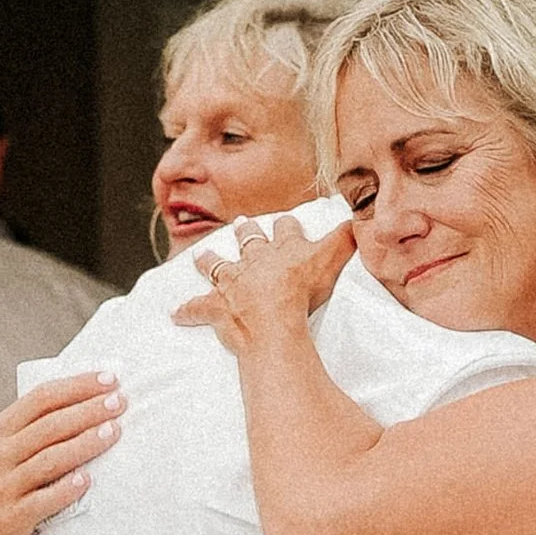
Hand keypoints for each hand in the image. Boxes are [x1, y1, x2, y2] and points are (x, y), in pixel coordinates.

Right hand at [0, 372, 123, 534]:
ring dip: (85, 443)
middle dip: (89, 410)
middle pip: (50, 425)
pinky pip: (43, 500)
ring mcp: (4, 486)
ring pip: (49, 459)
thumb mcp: (1, 450)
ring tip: (114, 432)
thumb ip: (33, 430)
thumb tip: (88, 407)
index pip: (42, 398)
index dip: (77, 386)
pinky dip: (66, 488)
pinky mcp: (12, 516)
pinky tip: (87, 479)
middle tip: (120, 402)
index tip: (109, 379)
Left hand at [172, 218, 346, 355]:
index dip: (286, 227)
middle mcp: (254, 261)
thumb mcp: (333, 258)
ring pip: (217, 267)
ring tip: (200, 256)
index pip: (286, 232)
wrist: (272, 317)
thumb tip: (360, 217)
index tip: (285, 222)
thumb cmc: (302, 291)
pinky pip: (198, 309)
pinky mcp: (217, 307)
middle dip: (247, 233)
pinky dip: (187, 311)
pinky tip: (175, 313)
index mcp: (282, 250)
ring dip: (209, 262)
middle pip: (249, 242)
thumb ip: (348, 237)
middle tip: (242, 224)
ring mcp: (232, 283)